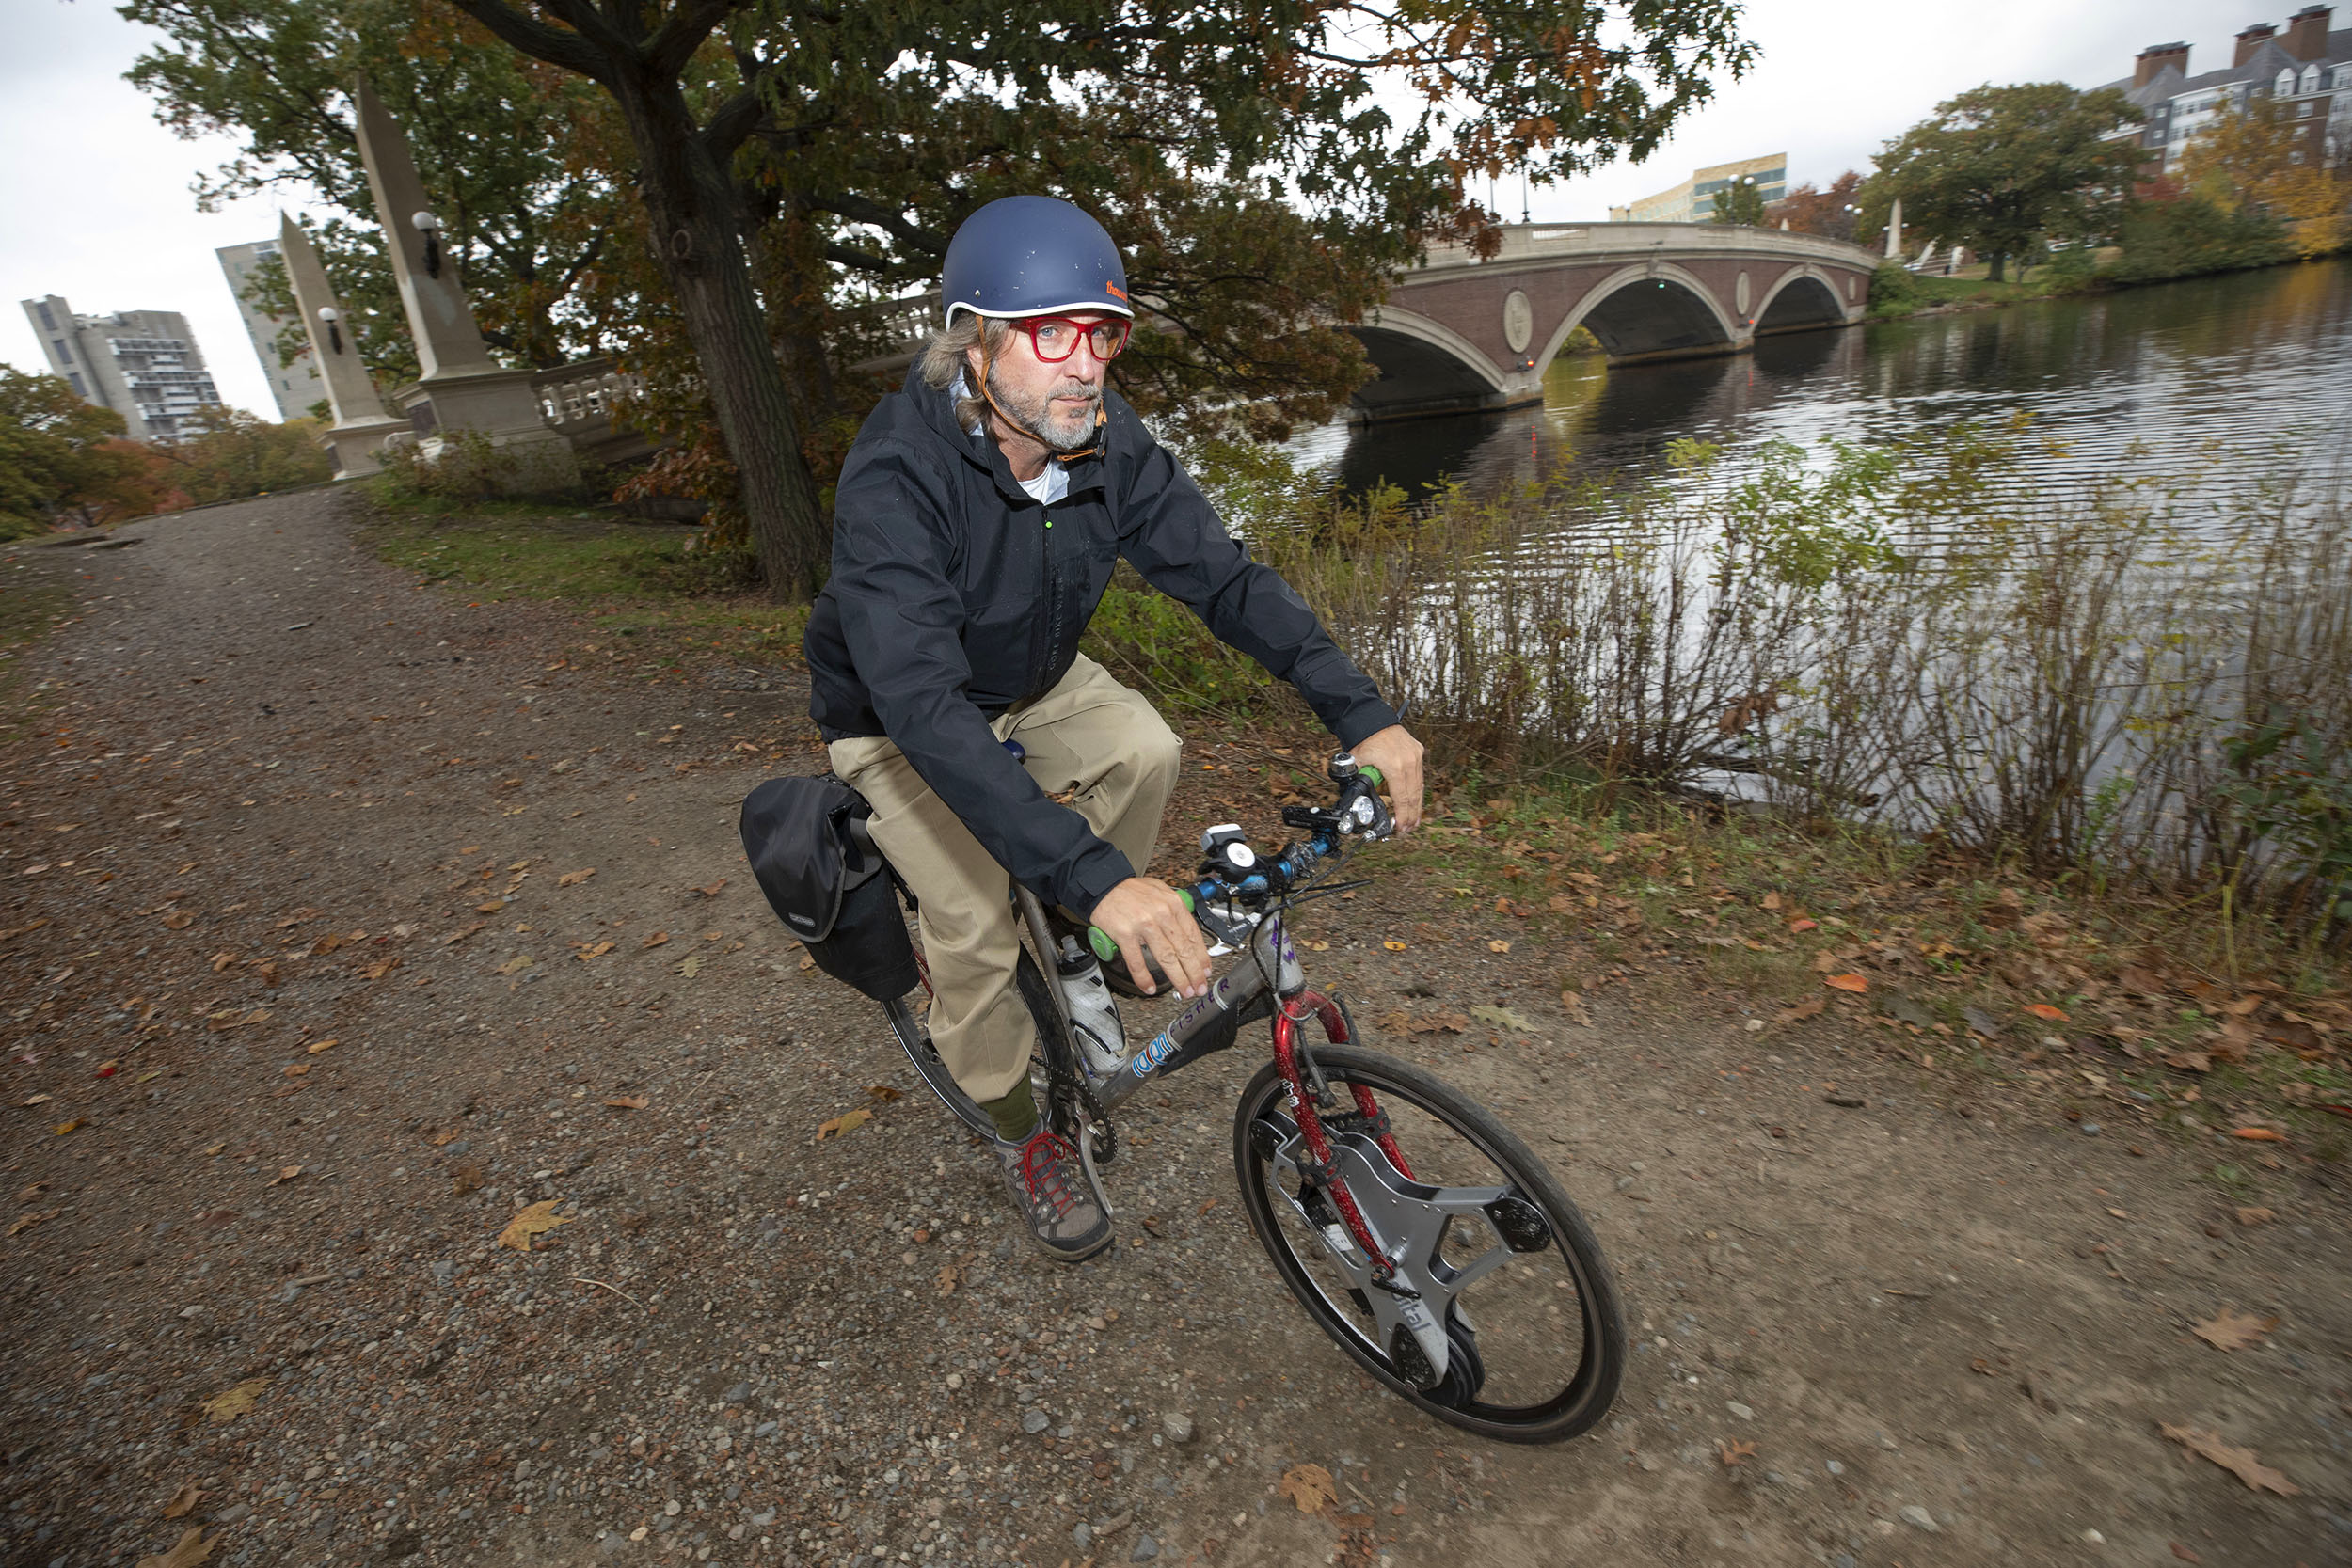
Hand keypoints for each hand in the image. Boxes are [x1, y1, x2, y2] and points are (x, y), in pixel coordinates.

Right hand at [1087, 876, 1210, 997]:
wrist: (1102, 885)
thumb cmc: (1130, 890)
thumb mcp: (1161, 892)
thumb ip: (1175, 911)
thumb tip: (1188, 933)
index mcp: (1173, 903)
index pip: (1193, 935)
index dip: (1202, 957)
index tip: (1205, 970)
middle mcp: (1161, 914)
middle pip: (1183, 949)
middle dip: (1194, 973)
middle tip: (1199, 987)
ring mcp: (1143, 924)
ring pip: (1166, 958)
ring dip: (1177, 978)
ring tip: (1184, 990)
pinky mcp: (1124, 934)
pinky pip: (1137, 961)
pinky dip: (1144, 977)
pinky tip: (1150, 987)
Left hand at [1350, 724, 1425, 833]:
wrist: (1371, 718)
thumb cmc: (1364, 739)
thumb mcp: (1357, 763)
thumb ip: (1359, 780)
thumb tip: (1356, 797)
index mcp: (1394, 767)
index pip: (1402, 798)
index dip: (1402, 815)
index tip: (1400, 827)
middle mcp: (1409, 762)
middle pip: (1414, 796)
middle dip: (1411, 815)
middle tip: (1408, 829)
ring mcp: (1416, 756)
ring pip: (1419, 787)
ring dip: (1417, 805)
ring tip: (1414, 821)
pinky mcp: (1418, 752)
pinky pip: (1419, 776)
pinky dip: (1417, 790)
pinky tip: (1416, 801)